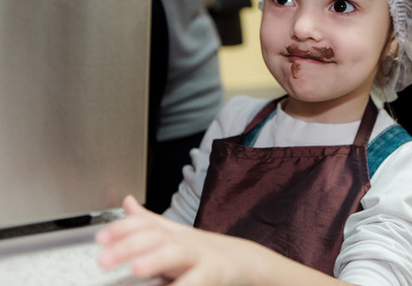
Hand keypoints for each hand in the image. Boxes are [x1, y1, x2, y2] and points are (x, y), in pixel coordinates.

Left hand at [96, 195, 264, 284]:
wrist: (244, 261)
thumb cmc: (203, 252)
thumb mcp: (175, 234)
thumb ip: (148, 221)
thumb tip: (126, 202)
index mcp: (170, 233)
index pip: (144, 223)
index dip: (121, 229)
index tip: (99, 239)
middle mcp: (183, 241)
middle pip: (155, 237)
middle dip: (129, 246)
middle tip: (105, 259)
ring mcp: (199, 257)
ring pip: (177, 255)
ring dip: (156, 260)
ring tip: (136, 268)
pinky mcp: (214, 274)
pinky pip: (198, 281)